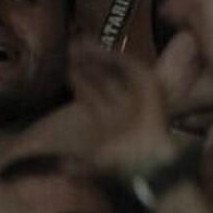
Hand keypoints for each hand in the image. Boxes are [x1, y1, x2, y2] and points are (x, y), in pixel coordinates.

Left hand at [68, 43, 183, 180]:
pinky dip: (115, 58)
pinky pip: (132, 68)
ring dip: (98, 57)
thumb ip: (77, 165)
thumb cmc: (121, 167)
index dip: (79, 82)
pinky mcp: (151, 90)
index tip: (66, 69)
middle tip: (71, 48)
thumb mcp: (92, 165)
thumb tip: (61, 168)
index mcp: (112, 124)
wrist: (149, 166)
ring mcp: (139, 99)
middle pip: (103, 81)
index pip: (93, 97)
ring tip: (79, 44)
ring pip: (115, 72)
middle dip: (86, 66)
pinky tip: (98, 50)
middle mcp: (125, 109)